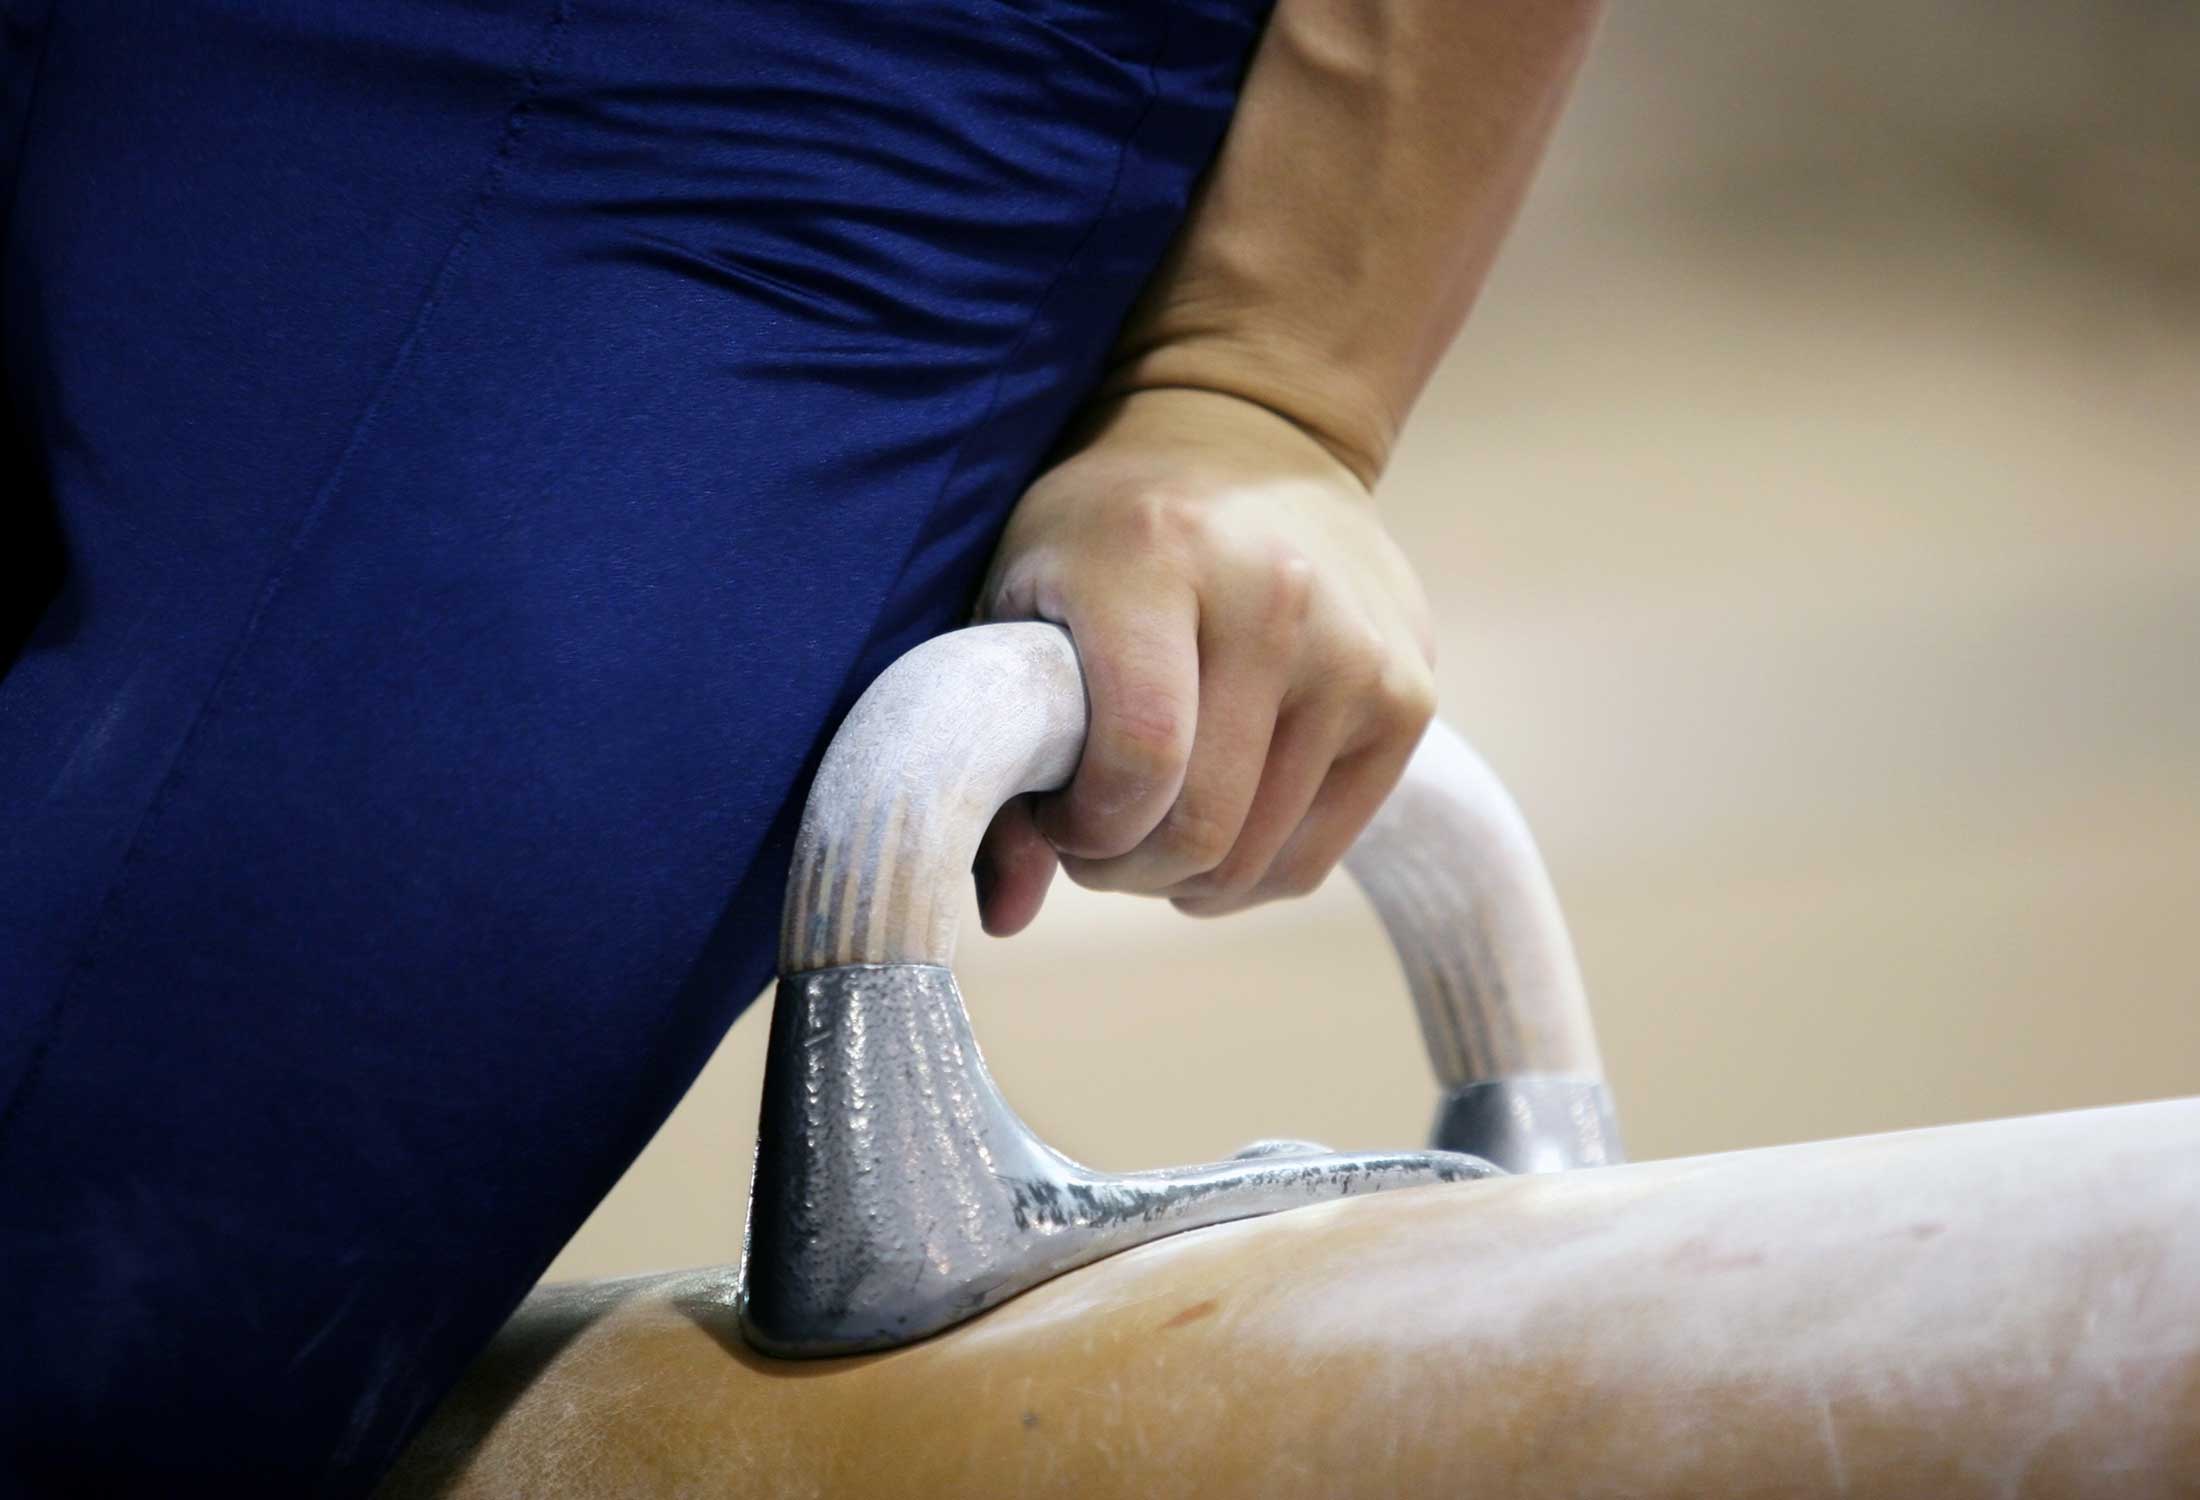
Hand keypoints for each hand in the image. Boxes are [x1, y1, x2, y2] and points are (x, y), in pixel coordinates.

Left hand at [971, 386, 1436, 934]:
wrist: (1252, 436)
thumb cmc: (1105, 532)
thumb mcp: (1018, 600)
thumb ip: (996, 755)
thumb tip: (1004, 918)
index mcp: (1158, 560)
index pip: (1138, 758)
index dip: (1084, 828)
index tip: (1056, 812)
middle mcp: (1275, 601)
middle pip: (1202, 826)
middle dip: (1127, 866)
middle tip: (1095, 836)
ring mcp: (1357, 654)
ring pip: (1258, 860)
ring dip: (1184, 876)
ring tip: (1152, 820)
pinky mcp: (1408, 699)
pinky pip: (1314, 856)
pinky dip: (1250, 873)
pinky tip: (1216, 829)